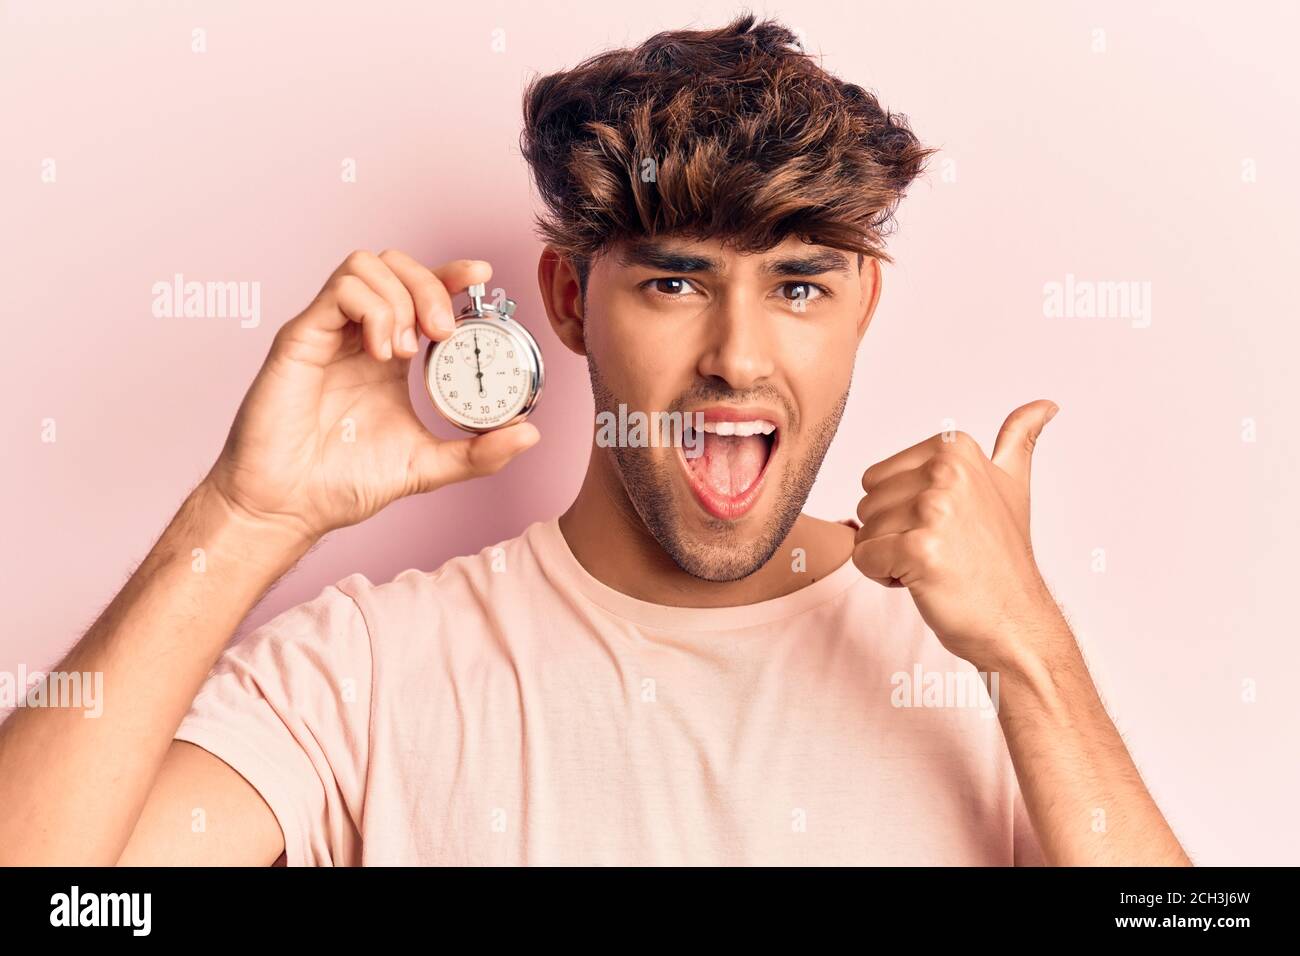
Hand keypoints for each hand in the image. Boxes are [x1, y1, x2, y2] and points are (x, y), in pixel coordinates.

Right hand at [204, 250, 539, 541]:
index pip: (421, 291)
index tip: (483, 276)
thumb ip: (479, 453)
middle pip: (397, 265)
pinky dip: (373, 311)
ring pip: (367, 265)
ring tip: (407, 352)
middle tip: (445, 333)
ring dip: (401, 299)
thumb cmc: (343, 484)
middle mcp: (360, 335)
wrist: (288, 507)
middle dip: (432, 286)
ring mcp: (329, 332)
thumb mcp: (429, 467)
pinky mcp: (301, 337)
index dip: (452, 274)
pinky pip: (340, 291)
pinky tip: (383, 354)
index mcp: (390, 355)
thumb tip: (530, 435)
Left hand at [852, 400, 1061, 669]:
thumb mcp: (1014, 488)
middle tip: (941, 550)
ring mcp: (934, 509)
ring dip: (888, 557)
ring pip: (863, 530)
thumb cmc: (1002, 560)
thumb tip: (1046, 404)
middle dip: (891, 533)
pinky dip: (884, 576)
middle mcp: (946, 472)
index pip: (876, 478)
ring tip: (935, 565)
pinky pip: (863, 558)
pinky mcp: (920, 548)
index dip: (900, 510)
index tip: (945, 526)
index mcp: (956, 449)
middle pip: (867, 502)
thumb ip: (1018, 441)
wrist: (1016, 621)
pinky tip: (924, 582)